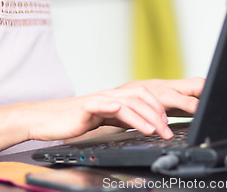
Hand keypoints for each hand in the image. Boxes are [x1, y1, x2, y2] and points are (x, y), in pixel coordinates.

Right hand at [24, 77, 203, 141]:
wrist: (48, 119)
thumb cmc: (76, 121)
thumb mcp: (105, 121)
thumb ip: (124, 119)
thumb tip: (146, 125)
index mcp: (117, 98)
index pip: (146, 96)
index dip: (163, 106)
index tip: (178, 119)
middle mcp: (112, 95)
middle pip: (143, 95)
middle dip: (162, 111)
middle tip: (172, 128)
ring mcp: (101, 99)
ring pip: (131, 101)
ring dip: (149, 117)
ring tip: (160, 132)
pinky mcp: (89, 106)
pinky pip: (110, 107)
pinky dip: (126, 114)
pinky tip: (138, 124)